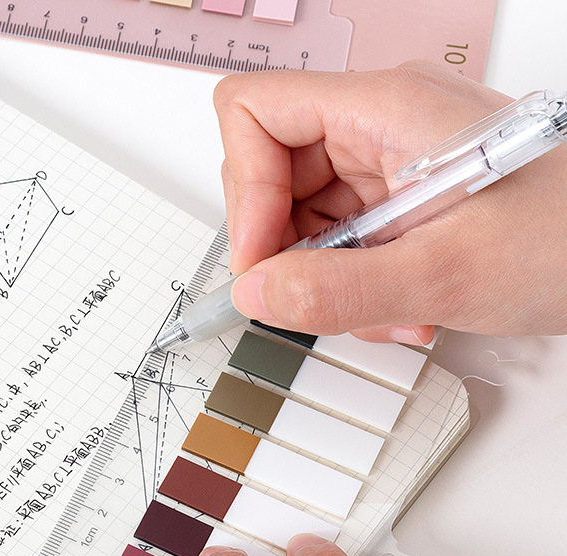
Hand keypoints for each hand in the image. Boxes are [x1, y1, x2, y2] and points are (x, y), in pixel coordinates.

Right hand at [214, 64, 566, 343]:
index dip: (245, 191)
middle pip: (273, 175)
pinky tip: (402, 308)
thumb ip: (337, 289)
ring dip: (327, 279)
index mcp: (383, 107)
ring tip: (383, 312)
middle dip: (287, 251)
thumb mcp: (445, 272)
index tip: (262, 261)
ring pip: (305, 218)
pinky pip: (343, 241)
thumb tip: (256, 294)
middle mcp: (379, 125)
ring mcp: (391, 163)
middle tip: (311, 300)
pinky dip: (356, 284)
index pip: (255, 113)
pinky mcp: (403, 199)